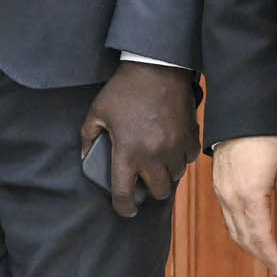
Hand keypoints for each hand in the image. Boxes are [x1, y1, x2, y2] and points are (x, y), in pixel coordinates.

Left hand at [81, 64, 200, 217]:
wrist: (157, 68)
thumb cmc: (124, 90)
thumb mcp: (97, 112)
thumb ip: (89, 137)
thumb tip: (86, 158)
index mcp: (127, 153)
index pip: (125, 194)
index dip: (124, 208)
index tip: (125, 209)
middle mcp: (153, 156)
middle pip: (157, 192)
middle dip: (149, 190)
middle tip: (143, 179)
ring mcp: (174, 147)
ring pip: (175, 177)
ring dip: (166, 174)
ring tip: (157, 161)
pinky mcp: (190, 137)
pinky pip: (189, 159)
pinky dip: (181, 158)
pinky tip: (171, 148)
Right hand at [212, 135, 276, 276]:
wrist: (242, 116)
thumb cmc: (268, 138)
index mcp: (250, 197)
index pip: (260, 237)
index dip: (271, 256)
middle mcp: (231, 199)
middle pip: (244, 238)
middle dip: (260, 255)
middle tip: (275, 265)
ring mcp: (221, 193)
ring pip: (232, 229)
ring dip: (248, 244)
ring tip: (264, 252)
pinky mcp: (218, 187)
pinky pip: (227, 217)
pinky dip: (239, 230)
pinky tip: (249, 230)